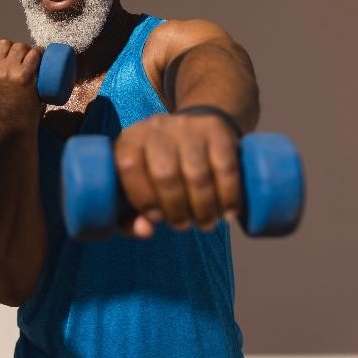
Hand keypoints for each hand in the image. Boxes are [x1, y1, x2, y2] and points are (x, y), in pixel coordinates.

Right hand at [0, 38, 43, 130]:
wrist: (15, 124)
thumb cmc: (1, 105)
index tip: (3, 49)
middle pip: (4, 43)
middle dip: (13, 48)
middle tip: (20, 60)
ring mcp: (7, 72)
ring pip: (20, 46)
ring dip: (27, 50)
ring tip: (30, 62)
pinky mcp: (24, 76)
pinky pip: (34, 53)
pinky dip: (39, 52)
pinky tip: (41, 54)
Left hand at [114, 112, 240, 237]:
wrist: (196, 130)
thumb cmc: (159, 169)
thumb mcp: (138, 189)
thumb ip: (130, 216)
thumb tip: (145, 230)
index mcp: (131, 140)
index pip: (129, 166)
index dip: (143, 198)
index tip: (156, 218)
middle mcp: (157, 128)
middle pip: (165, 174)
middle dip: (175, 209)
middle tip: (183, 225)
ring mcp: (188, 126)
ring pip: (196, 174)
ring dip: (203, 208)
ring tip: (205, 222)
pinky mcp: (217, 130)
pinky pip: (225, 167)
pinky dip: (228, 196)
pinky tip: (227, 212)